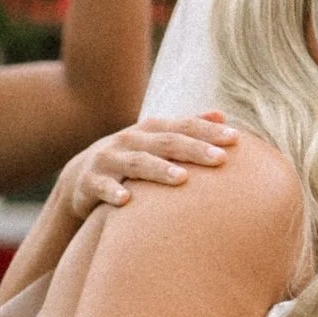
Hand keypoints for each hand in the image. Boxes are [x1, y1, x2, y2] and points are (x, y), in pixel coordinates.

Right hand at [63, 115, 235, 217]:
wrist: (81, 174)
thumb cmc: (132, 156)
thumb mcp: (157, 140)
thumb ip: (187, 128)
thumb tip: (223, 116)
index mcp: (151, 130)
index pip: (184, 127)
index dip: (209, 131)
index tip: (236, 139)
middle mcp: (131, 139)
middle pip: (167, 142)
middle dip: (195, 149)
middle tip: (221, 159)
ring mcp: (109, 159)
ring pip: (137, 162)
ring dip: (159, 169)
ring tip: (182, 178)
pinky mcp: (89, 181)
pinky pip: (101, 186)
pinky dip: (112, 192)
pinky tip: (126, 200)